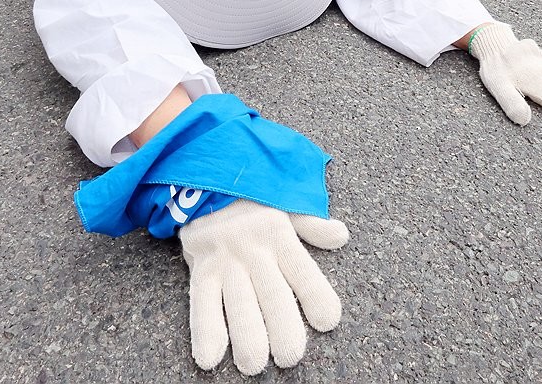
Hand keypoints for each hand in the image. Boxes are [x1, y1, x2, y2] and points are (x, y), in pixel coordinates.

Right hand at [180, 200, 347, 374]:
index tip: (328, 320)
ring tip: (254, 364)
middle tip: (290, 356)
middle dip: (281, 327)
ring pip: (237, 302)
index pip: (302, 269)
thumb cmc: (252, 198)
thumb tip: (341, 235)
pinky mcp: (201, 268)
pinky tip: (210, 357)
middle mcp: (254, 251)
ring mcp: (226, 261)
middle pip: (271, 293)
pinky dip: (205, 330)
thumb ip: (312, 225)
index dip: (315, 294)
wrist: (206, 177)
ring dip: (245, 335)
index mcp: (279, 236)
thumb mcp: (285, 203)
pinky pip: (201, 301)